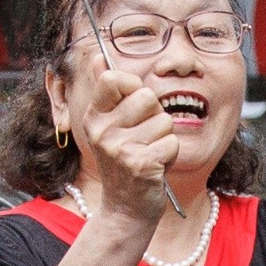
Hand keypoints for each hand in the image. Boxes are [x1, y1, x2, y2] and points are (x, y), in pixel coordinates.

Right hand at [85, 74, 183, 222]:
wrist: (125, 209)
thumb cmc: (123, 163)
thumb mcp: (108, 126)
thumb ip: (105, 89)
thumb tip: (99, 56)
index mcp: (93, 117)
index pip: (114, 78)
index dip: (133, 86)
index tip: (134, 104)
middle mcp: (102, 132)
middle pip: (147, 97)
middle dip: (155, 115)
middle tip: (144, 136)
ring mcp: (120, 149)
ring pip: (164, 121)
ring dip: (164, 138)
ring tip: (149, 153)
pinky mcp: (141, 165)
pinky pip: (172, 143)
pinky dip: (170, 156)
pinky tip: (155, 167)